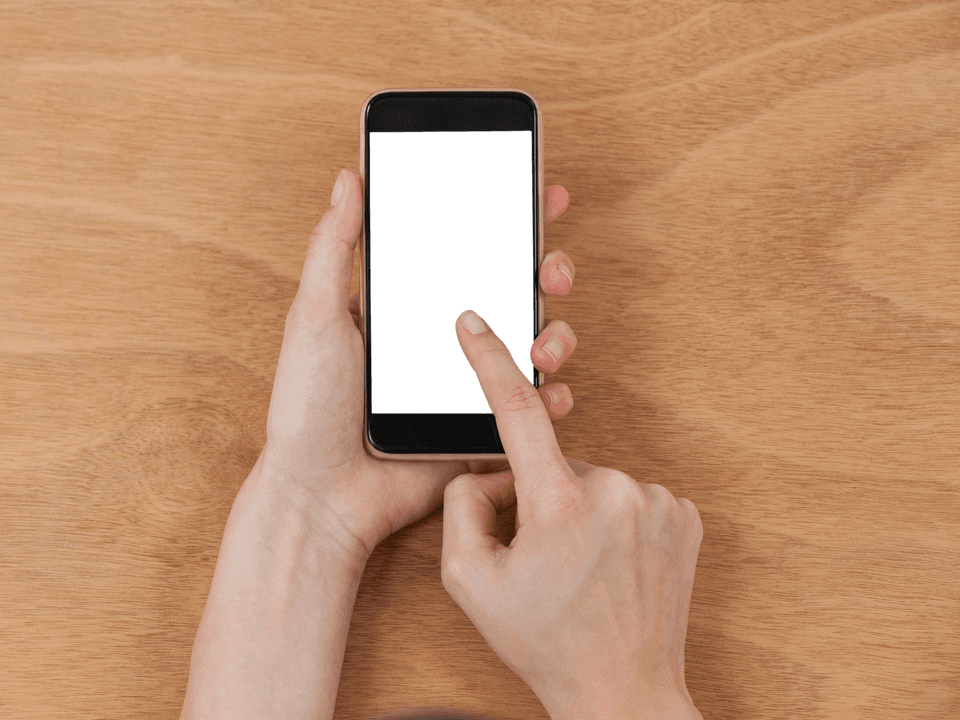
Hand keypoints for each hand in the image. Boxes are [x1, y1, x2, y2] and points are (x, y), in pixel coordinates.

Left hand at [260, 168, 578, 562]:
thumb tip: (348, 178)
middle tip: (548, 269)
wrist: (320, 495)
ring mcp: (464, 384)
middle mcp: (442, 340)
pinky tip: (549, 390)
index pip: (463, 250)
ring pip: (529, 344)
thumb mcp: (315, 316)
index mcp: (405, 306)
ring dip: (555, 332)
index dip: (503, 220)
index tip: (538, 192)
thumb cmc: (308, 408)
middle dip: (543, 271)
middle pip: (510, 291)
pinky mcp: (478, 429)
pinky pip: (527, 408)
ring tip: (545, 341)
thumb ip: (334, 247)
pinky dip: (549, 398)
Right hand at [440, 313, 703, 719]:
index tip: (474, 323)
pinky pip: (630, 496)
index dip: (489, 359)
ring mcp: (657, 502)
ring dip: (579, 510)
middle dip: (538, 494)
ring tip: (581, 569)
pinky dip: (614, 520)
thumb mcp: (468, 580)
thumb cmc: (545, 642)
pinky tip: (612, 564)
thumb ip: (462, 505)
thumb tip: (489, 471)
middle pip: (554, 463)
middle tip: (541, 557)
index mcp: (558, 505)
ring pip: (594, 481)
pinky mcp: (683, 515)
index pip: (515, 410)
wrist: (624, 692)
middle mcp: (615, 492)